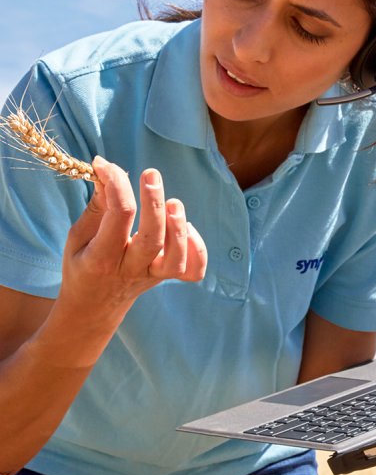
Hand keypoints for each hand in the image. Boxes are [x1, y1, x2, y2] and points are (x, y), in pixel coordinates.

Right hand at [61, 158, 206, 315]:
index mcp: (101, 258)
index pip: (118, 216)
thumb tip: (108, 170)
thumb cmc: (83, 264)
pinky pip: (192, 271)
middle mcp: (130, 269)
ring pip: (175, 260)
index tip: (106, 167)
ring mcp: (151, 276)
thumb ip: (96, 207)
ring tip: (174, 202)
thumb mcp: (78, 237)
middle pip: (152, 239)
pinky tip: (187, 228)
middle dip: (155, 204)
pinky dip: (197, 250)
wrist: (92, 308)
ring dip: (179, 230)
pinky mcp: (165, 277)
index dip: (116, 184)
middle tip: (150, 174)